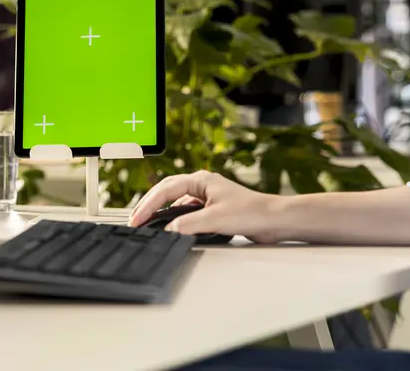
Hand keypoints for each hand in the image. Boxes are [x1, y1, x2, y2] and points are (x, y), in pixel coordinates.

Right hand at [128, 171, 286, 243]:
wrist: (274, 220)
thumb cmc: (251, 212)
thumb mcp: (216, 219)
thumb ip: (190, 225)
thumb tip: (169, 230)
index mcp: (201, 180)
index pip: (166, 189)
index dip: (148, 204)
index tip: (137, 219)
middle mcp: (202, 185)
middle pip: (166, 191)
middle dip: (149, 205)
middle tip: (134, 220)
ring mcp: (207, 197)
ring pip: (175, 201)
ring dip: (160, 211)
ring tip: (147, 223)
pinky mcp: (212, 209)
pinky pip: (186, 211)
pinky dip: (174, 218)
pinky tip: (170, 228)